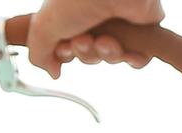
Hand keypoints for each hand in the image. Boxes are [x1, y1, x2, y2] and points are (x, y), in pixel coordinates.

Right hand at [25, 0, 165, 78]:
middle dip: (86, 54)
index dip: (65, 52)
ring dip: (106, 54)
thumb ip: (39, 53)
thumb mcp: (43, 28)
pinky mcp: (141, 27)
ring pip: (111, 57)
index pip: (66, 44)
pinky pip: (137, 56)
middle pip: (88, 54)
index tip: (64, 48)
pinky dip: (132, 58)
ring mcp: (118, 22)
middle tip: (85, 41)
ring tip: (105, 41)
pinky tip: (125, 49)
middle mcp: (94, 16)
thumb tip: (53, 71)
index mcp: (72, 12)